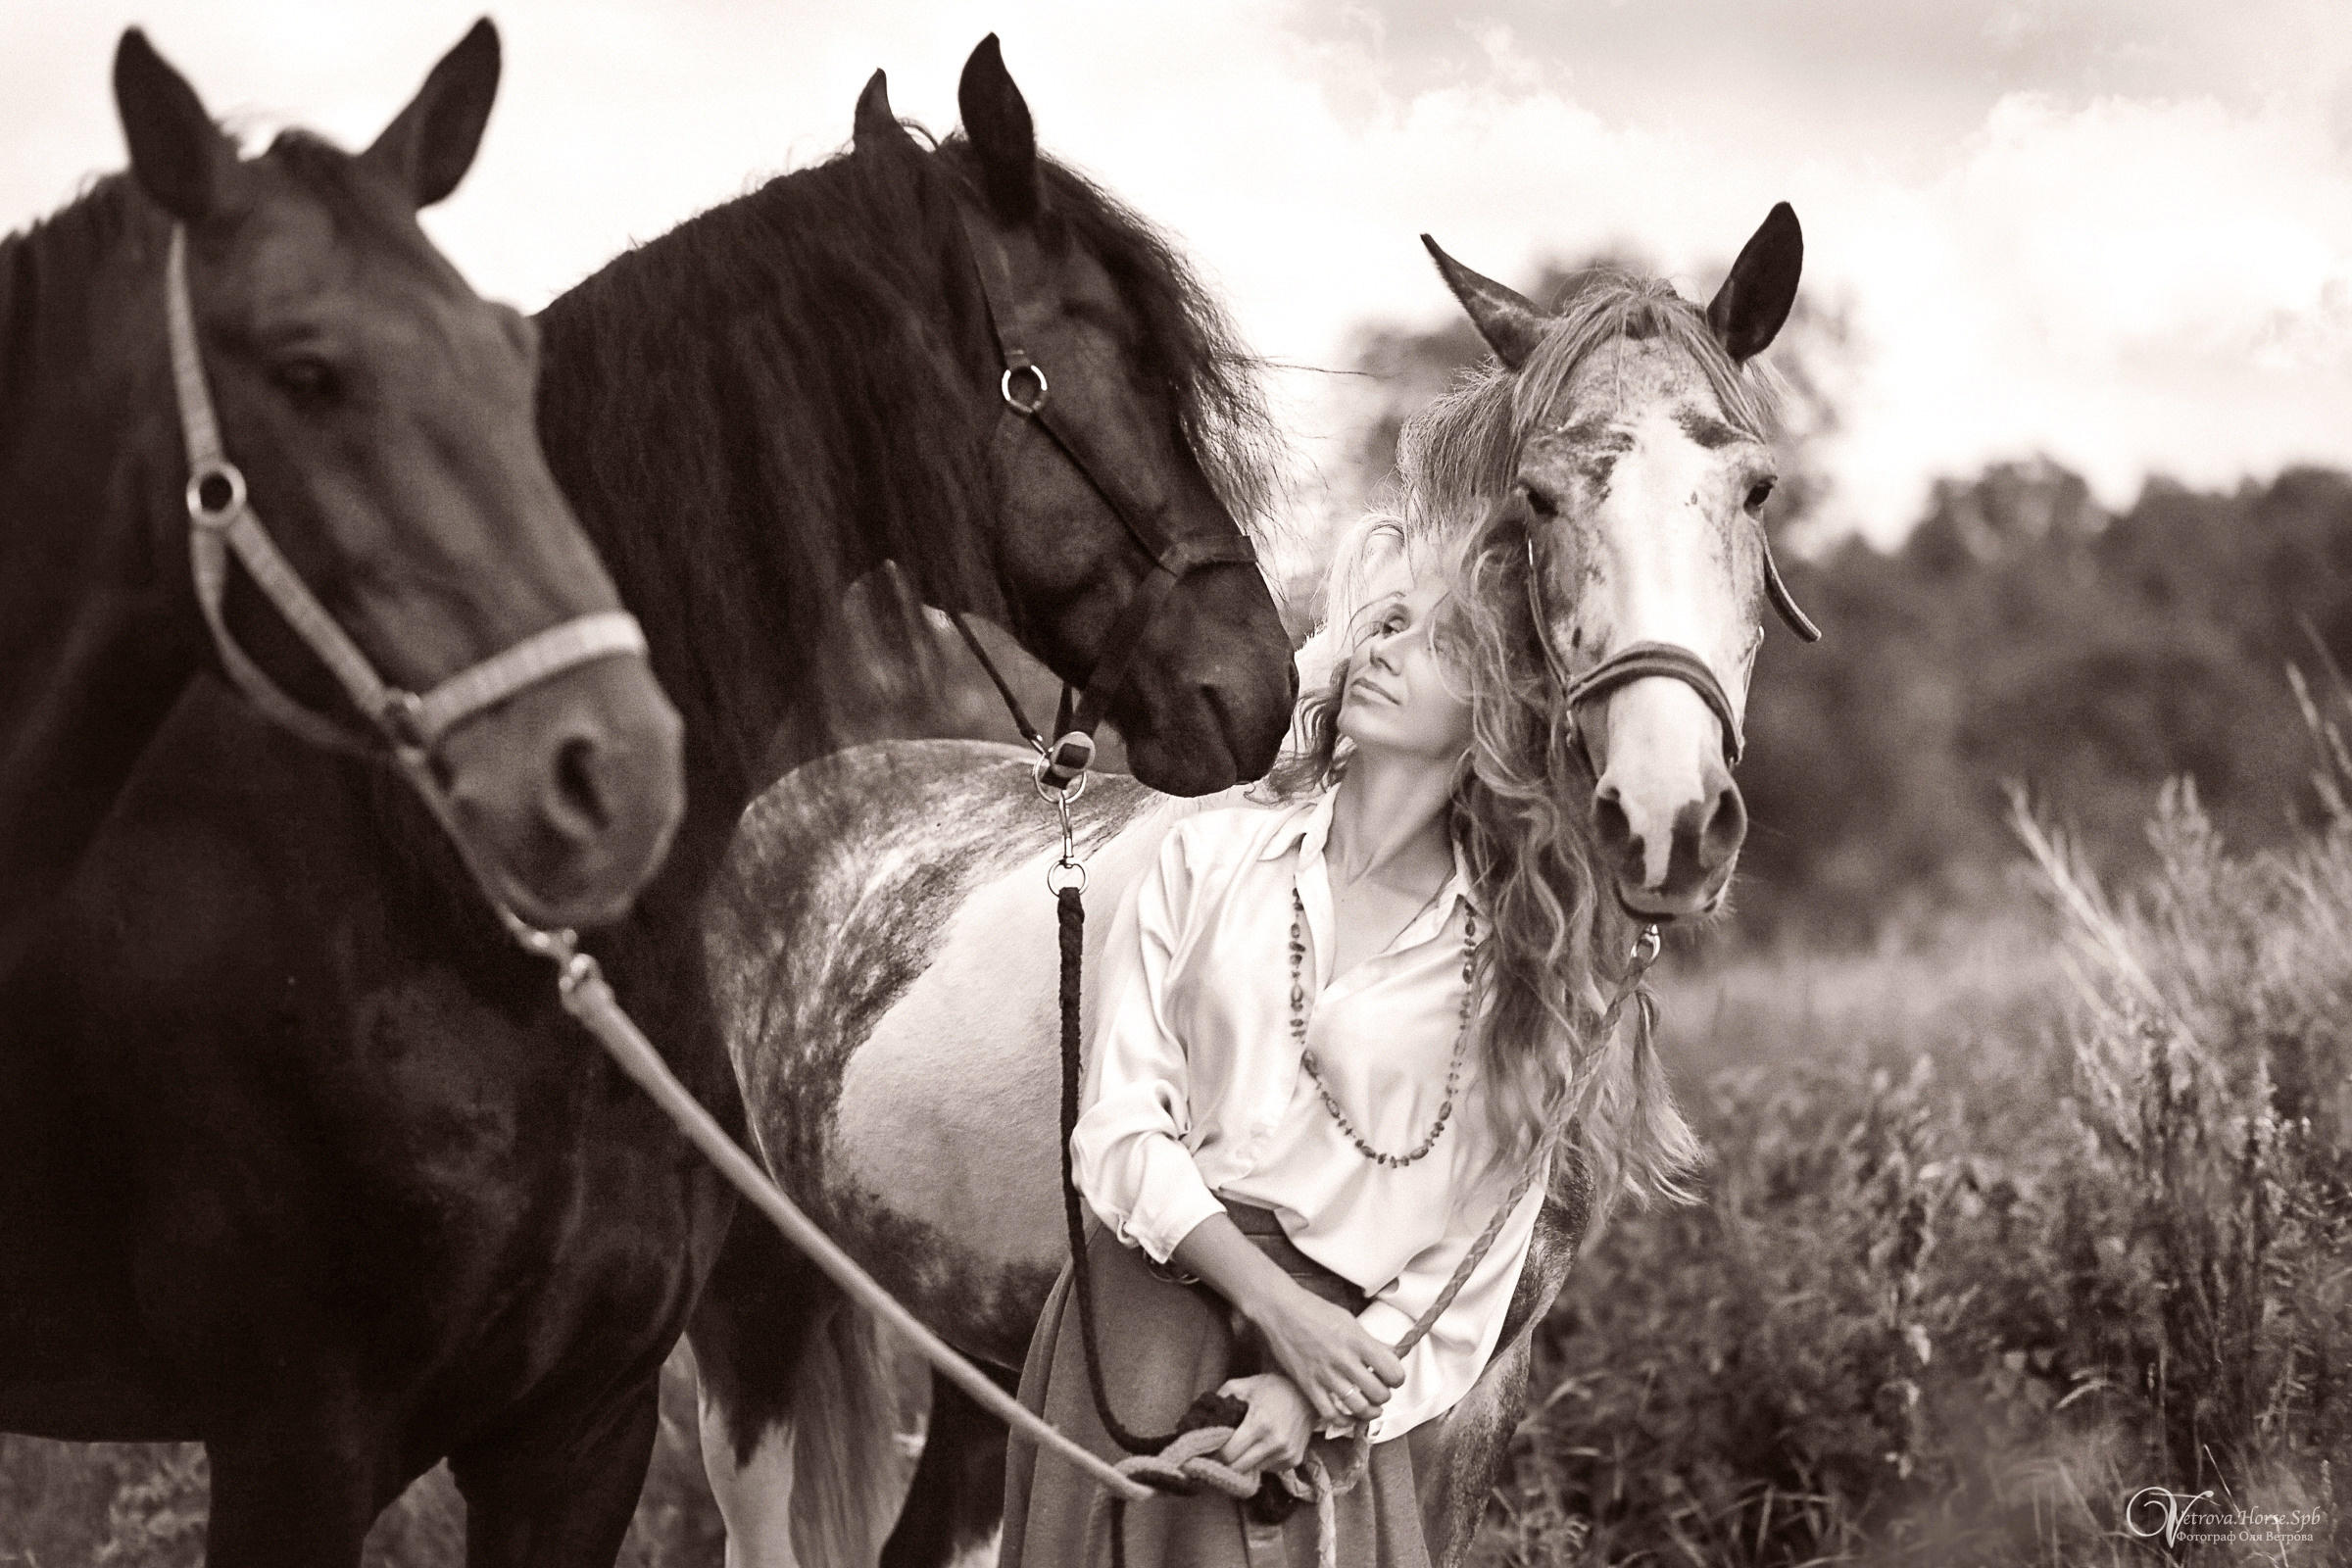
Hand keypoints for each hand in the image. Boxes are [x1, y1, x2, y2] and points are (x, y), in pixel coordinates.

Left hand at [1213, 1374, 1314, 1474]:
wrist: (1308, 1394)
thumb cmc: (1273, 1388)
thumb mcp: (1244, 1385)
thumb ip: (1221, 1397)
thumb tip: (1202, 1417)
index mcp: (1259, 1423)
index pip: (1229, 1454)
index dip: (1215, 1455)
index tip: (1207, 1452)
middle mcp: (1274, 1442)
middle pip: (1239, 1468)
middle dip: (1225, 1464)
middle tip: (1217, 1457)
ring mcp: (1286, 1453)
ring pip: (1253, 1471)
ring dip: (1243, 1464)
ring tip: (1238, 1452)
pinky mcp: (1294, 1460)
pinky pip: (1268, 1469)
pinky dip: (1259, 1463)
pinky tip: (1258, 1449)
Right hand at [1244, 1278, 1404, 1427]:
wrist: (1280, 1310)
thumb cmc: (1313, 1310)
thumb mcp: (1348, 1319)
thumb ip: (1367, 1341)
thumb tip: (1387, 1357)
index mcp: (1357, 1340)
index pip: (1392, 1370)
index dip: (1397, 1378)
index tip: (1393, 1378)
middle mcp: (1343, 1358)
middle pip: (1378, 1392)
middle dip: (1384, 1396)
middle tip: (1381, 1392)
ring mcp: (1325, 1374)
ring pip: (1358, 1406)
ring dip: (1369, 1411)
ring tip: (1370, 1407)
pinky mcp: (1308, 1384)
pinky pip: (1330, 1413)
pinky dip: (1343, 1420)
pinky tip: (1347, 1417)